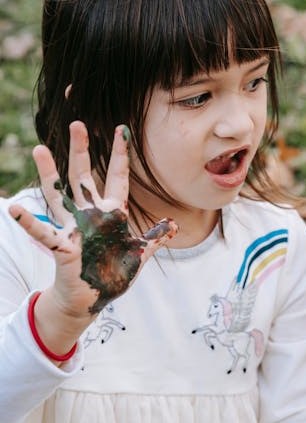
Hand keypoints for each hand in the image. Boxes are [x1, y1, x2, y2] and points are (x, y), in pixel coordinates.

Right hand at [9, 121, 176, 351]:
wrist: (92, 299)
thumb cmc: (112, 274)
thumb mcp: (139, 254)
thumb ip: (154, 237)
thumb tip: (174, 225)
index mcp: (111, 213)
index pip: (117, 177)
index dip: (120, 155)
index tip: (122, 130)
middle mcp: (90, 215)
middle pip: (83, 176)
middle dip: (80, 150)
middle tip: (78, 124)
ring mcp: (74, 228)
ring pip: (59, 195)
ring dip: (49, 173)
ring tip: (39, 149)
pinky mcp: (63, 247)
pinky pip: (43, 233)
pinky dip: (28, 223)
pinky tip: (13, 209)